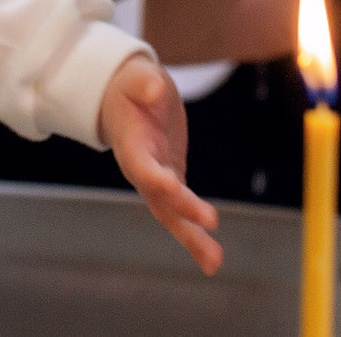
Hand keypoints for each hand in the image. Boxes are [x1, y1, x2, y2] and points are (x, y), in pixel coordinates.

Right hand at [100, 53, 220, 274]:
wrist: (125, 99)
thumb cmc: (133, 85)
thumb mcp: (137, 76)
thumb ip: (144, 83)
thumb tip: (154, 89)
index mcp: (131, 145)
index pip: (143, 166)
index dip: (156, 177)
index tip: (173, 185)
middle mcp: (141, 169)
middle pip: (159, 199)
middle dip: (183, 214)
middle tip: (209, 226)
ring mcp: (156, 179)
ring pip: (172, 215)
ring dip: (192, 239)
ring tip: (215, 263)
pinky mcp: (172, 181)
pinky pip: (184, 213)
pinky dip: (197, 233)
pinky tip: (213, 257)